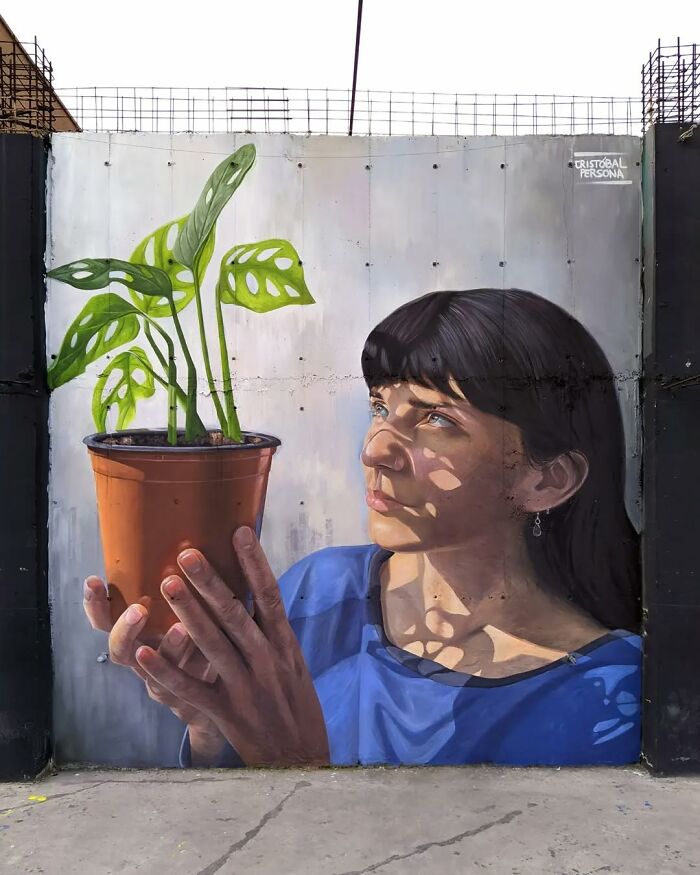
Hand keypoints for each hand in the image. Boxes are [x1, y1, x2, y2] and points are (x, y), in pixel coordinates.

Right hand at [83, 578, 225, 764]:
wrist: (228, 696)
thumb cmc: (208, 642)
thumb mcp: (194, 612)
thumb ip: (192, 583)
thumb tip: (202, 529)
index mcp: (142, 636)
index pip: (107, 621)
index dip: (96, 605)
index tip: (93, 580)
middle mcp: (146, 660)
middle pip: (119, 650)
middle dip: (124, 629)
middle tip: (138, 609)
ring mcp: (165, 683)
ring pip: (152, 673)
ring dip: (165, 649)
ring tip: (181, 628)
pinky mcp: (189, 701)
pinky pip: (183, 693)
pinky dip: (194, 677)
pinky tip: (205, 660)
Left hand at [133, 526, 329, 766]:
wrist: (302, 758)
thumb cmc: (297, 707)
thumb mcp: (294, 664)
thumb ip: (272, 634)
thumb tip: (255, 596)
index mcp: (285, 645)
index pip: (270, 596)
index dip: (255, 563)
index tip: (239, 532)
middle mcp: (266, 660)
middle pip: (235, 614)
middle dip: (210, 582)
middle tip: (187, 553)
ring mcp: (244, 686)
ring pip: (212, 644)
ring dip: (187, 614)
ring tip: (166, 585)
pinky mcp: (226, 712)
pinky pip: (192, 689)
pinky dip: (167, 671)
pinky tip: (146, 653)